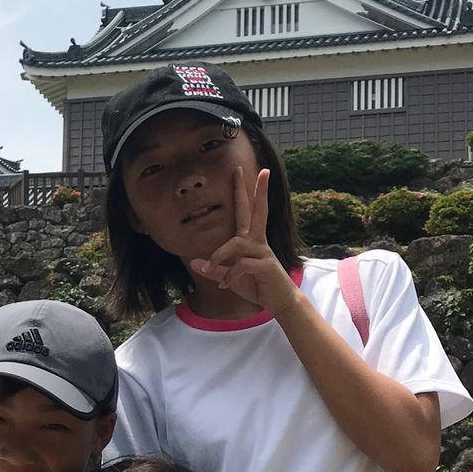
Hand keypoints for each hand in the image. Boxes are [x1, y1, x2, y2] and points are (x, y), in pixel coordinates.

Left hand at [190, 167, 299, 312]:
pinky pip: (242, 264)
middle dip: (257, 190)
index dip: (244, 191)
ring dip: (219, 255)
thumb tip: (194, 262)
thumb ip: (214, 270)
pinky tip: (224, 285)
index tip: (242, 170)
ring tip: (211, 269)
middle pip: (257, 211)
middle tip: (258, 169)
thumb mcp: (229, 278)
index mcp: (249, 240)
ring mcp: (263, 252)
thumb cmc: (255, 286)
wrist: (279, 302)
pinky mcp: (266, 265)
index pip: (246, 211)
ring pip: (236, 243)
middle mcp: (257, 241)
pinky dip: (229, 275)